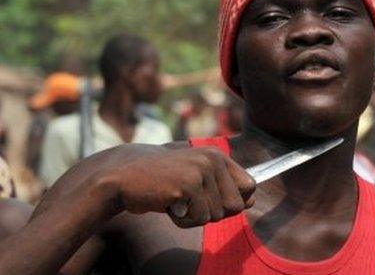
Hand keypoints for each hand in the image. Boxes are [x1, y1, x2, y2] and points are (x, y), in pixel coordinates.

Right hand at [102, 143, 255, 227]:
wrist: (122, 179)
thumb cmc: (161, 182)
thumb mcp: (196, 179)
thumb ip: (223, 188)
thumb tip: (252, 200)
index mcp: (217, 155)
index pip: (250, 185)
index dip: (234, 201)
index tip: (210, 200)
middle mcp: (212, 159)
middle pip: (236, 205)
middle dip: (213, 212)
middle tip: (189, 202)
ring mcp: (200, 170)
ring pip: (216, 215)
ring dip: (194, 217)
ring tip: (176, 200)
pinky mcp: (187, 185)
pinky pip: (198, 219)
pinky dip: (182, 220)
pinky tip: (168, 205)